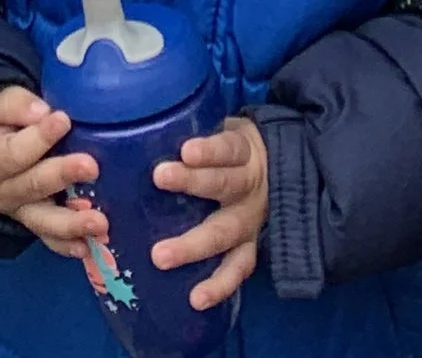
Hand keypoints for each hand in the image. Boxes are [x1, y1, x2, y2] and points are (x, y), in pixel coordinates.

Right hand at [0, 85, 100, 254]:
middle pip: (33, 186)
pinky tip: (88, 247)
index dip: (39, 137)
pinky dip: (67, 245)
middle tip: (91, 167)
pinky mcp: (32, 223)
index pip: (15, 151)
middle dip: (63, 176)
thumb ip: (17, 106)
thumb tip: (42, 112)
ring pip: (43, 221)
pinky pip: (48, 238)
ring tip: (100, 222)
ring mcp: (19, 211)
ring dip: (72, 222)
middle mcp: (3, 191)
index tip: (63, 119)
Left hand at [154, 115, 268, 310]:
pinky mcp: (251, 247)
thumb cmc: (232, 149)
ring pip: (225, 233)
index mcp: (243, 152)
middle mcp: (249, 186)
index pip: (227, 148)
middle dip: (192, 183)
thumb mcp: (223, 128)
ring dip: (193, 246)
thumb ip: (193, 126)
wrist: (280, 169)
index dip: (209, 151)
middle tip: (159, 178)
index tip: (185, 150)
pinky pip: (238, 269)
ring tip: (160, 256)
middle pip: (223, 185)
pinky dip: (219, 285)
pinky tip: (197, 299)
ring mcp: (251, 221)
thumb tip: (141, 121)